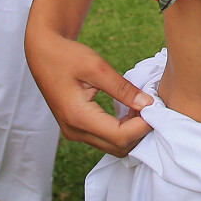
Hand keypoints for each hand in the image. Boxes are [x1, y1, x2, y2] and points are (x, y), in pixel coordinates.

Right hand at [24, 28, 151, 156]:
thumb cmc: (67, 56)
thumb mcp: (97, 67)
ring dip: (132, 132)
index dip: (144, 126)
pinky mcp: (77, 129)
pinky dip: (123, 130)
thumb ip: (123, 88)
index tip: (157, 107)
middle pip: (119, 147)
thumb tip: (148, 104)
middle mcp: (75, 131)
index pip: (120, 136)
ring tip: (143, 106)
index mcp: (78, 117)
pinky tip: (131, 110)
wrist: (43, 53)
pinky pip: (106, 138)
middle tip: (153, 108)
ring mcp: (75, 133)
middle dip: (140, 131)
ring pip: (113, 146)